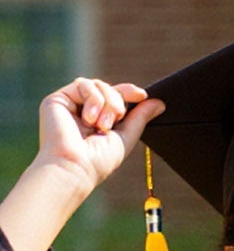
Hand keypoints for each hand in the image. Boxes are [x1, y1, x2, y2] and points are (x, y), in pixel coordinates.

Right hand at [33, 79, 159, 197]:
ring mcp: (70, 104)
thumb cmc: (99, 160)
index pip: (115, 97)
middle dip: (118, 101)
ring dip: (107, 102)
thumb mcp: (126, 137)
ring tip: (102, 125)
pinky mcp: (57, 99)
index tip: (142, 95)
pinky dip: (93, 99)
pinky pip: (83, 84)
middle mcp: (83, 111)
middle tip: (116, 120)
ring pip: (97, 84)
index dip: (128, 92)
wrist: (75, 166)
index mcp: (98, 120)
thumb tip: (159, 102)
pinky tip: (89, 119)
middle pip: (108, 88)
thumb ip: (140, 118)